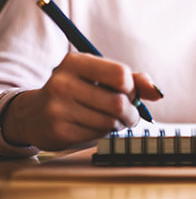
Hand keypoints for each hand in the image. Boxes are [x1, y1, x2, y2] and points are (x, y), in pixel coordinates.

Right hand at [1, 52, 162, 150]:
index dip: (131, 88)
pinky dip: (104, 134)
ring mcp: (58, 108)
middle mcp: (63, 82)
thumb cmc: (76, 92)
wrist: (33, 114)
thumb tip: (158, 93)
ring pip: (110, 122)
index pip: (120, 75)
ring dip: (119, 125)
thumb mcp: (98, 77)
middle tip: (127, 114)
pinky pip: (98, 136)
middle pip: (118, 103)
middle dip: (130, 113)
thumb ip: (132, 80)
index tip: (127, 93)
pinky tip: (95, 128)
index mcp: (75, 62)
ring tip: (111, 121)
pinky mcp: (58, 131)